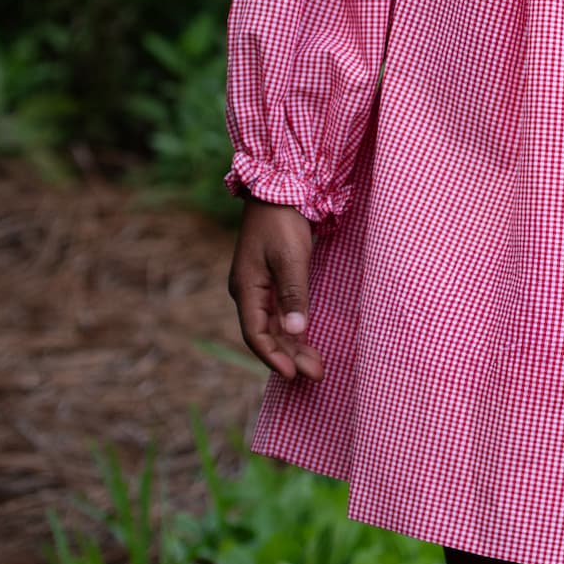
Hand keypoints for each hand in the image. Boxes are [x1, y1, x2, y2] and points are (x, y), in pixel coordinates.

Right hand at [228, 198, 322, 381]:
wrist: (278, 187)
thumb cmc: (282, 221)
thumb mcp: (290, 258)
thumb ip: (293, 295)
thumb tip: (295, 332)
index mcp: (246, 288)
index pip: (256, 334)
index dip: (274, 357)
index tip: (294, 375)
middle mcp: (248, 291)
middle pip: (267, 334)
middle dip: (290, 355)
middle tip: (316, 374)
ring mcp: (258, 285)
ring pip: (274, 325)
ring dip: (293, 344)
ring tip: (316, 364)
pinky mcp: (271, 278)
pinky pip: (279, 311)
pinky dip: (293, 327)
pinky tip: (306, 339)